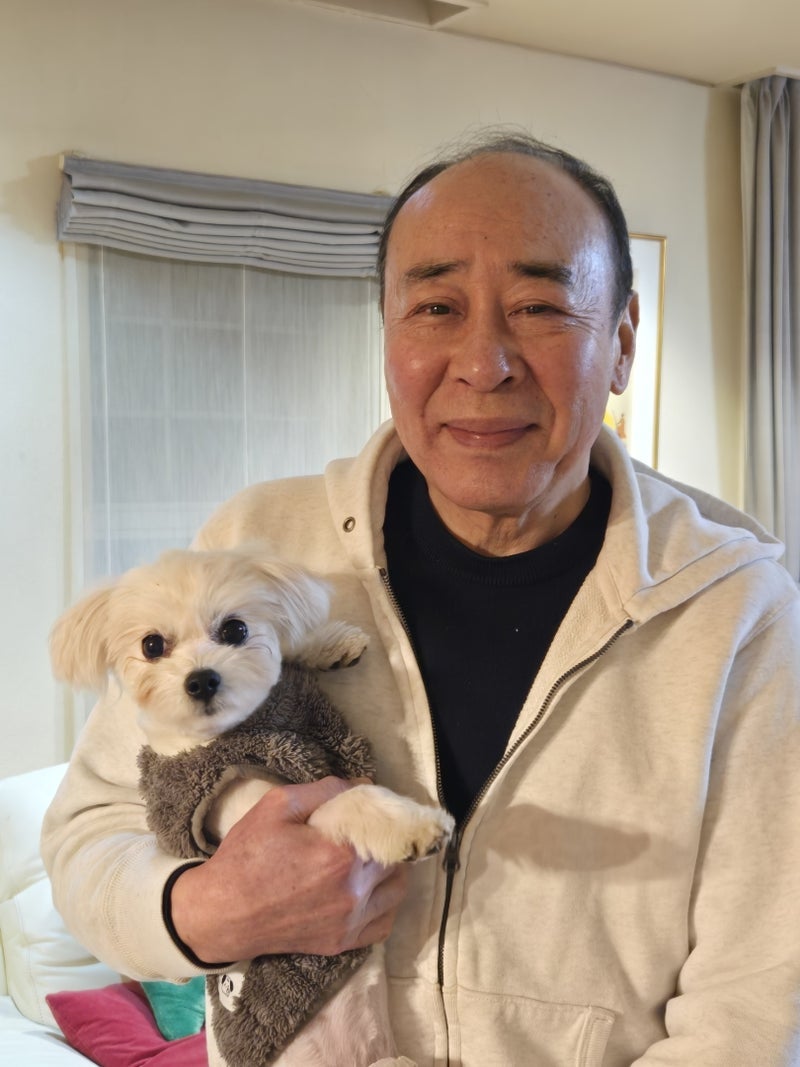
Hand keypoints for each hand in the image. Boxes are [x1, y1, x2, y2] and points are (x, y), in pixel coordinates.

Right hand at [169, 777, 408, 963]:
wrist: (221, 913)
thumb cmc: (247, 855)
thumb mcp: (277, 805)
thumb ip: (325, 790)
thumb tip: (362, 785)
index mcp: (341, 854)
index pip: (387, 826)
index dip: (382, 813)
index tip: (372, 807)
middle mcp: (354, 890)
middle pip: (396, 858)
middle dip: (386, 840)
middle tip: (367, 831)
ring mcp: (351, 920)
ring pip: (397, 891)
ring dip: (390, 872)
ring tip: (370, 860)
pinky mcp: (342, 943)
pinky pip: (384, 924)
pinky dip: (384, 905)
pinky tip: (368, 892)